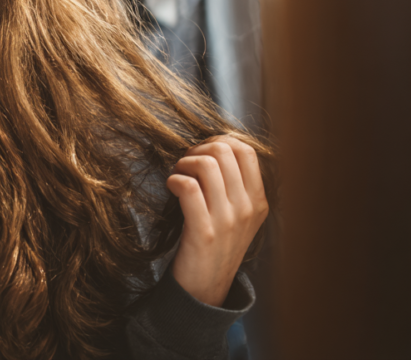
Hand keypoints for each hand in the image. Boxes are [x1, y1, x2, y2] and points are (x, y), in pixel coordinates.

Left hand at [166, 135, 268, 306]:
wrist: (205, 287)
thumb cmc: (215, 242)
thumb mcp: (237, 214)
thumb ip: (233, 184)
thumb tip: (213, 147)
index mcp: (258, 201)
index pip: (246, 151)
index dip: (218, 142)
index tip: (202, 154)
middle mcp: (248, 209)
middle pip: (224, 152)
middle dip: (198, 150)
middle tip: (186, 166)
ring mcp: (228, 221)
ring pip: (206, 166)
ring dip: (184, 164)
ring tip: (178, 176)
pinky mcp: (204, 233)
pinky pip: (188, 187)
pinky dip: (174, 180)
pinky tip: (171, 188)